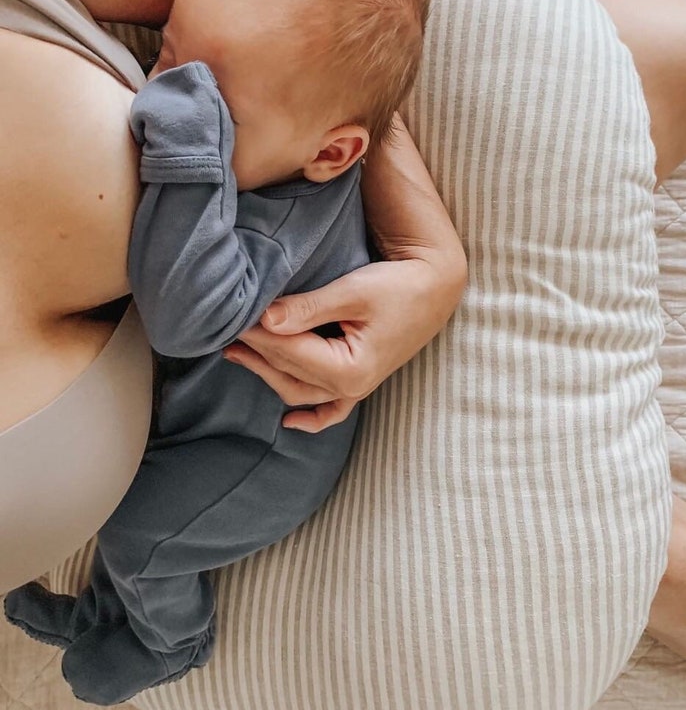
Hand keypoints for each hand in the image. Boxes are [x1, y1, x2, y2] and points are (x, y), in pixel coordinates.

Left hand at [223, 255, 465, 432]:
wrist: (435, 286)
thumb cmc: (399, 286)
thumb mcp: (353, 292)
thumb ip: (308, 309)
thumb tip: (264, 321)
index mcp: (350, 369)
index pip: (289, 352)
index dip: (257, 334)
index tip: (233, 317)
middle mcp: (351, 387)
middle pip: (289, 371)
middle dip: (256, 350)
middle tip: (226, 328)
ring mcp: (355, 388)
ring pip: (298, 388)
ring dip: (266, 372)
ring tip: (235, 352)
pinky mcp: (359, 381)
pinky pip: (331, 410)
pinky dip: (311, 419)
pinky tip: (288, 423)